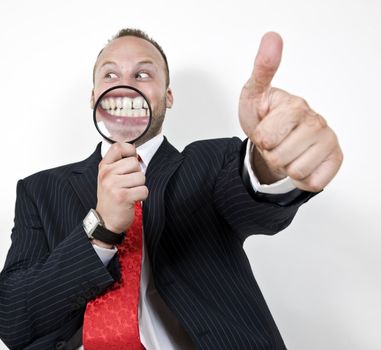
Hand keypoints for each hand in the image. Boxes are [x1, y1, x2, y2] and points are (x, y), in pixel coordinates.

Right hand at [96, 143, 147, 232]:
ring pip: (141, 177)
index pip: (118, 147)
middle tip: (128, 185)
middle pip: (135, 163)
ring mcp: (114, 185)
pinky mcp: (123, 197)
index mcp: (104, 167)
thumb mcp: (109, 178)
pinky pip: (144, 190)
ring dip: (139, 187)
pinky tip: (132, 200)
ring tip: (129, 193)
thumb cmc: (111, 199)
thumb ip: (119, 164)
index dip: (129, 150)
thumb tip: (135, 150)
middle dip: (137, 174)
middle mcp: (107, 174)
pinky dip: (142, 196)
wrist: (105, 221)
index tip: (130, 160)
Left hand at [239, 32, 342, 191]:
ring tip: (287, 151)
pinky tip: (301, 161)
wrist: (276, 141)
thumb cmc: (264, 118)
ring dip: (285, 166)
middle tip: (275, 143)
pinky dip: (301, 178)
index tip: (265, 129)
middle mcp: (317, 120)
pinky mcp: (336, 159)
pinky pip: (313, 182)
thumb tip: (272, 37)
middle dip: (271, 154)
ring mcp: (329, 140)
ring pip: (296, 171)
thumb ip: (262, 71)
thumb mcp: (253, 95)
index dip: (259, 139)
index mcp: (295, 105)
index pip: (265, 138)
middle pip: (280, 157)